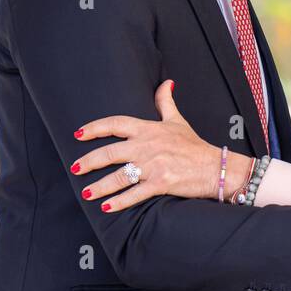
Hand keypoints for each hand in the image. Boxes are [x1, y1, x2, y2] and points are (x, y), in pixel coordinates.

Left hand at [72, 80, 250, 211]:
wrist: (215, 167)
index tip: (78, 134)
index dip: (94, 128)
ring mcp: (153, 165)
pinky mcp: (160, 183)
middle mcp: (148, 146)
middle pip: (110, 152)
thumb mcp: (178, 121)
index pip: (116, 123)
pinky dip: (119, 202)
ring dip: (100, 186)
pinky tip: (106, 207)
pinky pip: (134, 194)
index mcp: (149, 129)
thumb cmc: (195, 146)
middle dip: (90, 161)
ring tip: (86, 193)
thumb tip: (167, 83)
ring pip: (118, 176)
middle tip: (75, 168)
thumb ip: (166, 102)